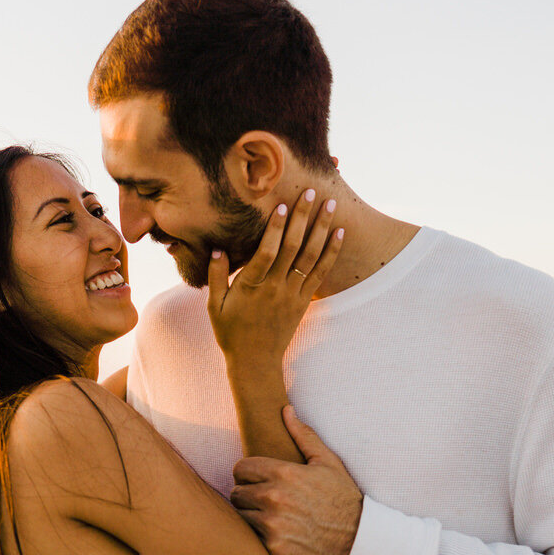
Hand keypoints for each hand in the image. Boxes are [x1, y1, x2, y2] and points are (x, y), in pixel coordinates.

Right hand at [207, 188, 342, 366]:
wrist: (255, 362)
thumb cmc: (231, 332)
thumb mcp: (214, 305)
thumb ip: (216, 275)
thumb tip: (217, 248)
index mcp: (252, 286)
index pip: (267, 251)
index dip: (275, 227)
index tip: (281, 204)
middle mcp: (275, 288)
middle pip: (292, 247)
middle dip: (302, 218)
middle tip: (311, 193)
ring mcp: (293, 294)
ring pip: (310, 257)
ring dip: (322, 229)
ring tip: (331, 206)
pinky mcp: (304, 301)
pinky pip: (320, 273)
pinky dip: (331, 253)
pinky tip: (339, 234)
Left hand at [231, 405, 362, 554]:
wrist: (359, 542)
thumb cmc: (343, 499)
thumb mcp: (328, 463)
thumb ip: (303, 435)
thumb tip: (285, 410)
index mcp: (283, 473)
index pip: (240, 468)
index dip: (248, 474)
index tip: (258, 481)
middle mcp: (274, 497)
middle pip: (236, 493)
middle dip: (248, 495)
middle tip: (265, 501)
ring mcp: (272, 524)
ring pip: (241, 515)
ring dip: (252, 516)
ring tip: (272, 518)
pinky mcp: (273, 547)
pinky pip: (251, 537)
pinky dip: (261, 536)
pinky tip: (278, 534)